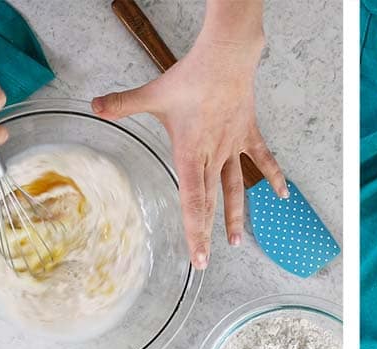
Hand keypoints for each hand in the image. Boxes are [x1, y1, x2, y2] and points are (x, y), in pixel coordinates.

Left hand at [92, 20, 285, 269]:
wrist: (225, 59)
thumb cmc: (189, 78)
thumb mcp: (152, 94)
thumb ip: (123, 104)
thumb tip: (94, 106)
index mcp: (190, 153)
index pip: (193, 201)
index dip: (195, 231)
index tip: (198, 257)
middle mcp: (213, 157)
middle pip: (211, 202)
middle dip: (206, 234)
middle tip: (205, 262)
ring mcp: (232, 148)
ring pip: (235, 189)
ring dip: (236, 217)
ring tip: (237, 243)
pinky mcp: (247, 136)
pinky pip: (262, 160)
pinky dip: (274, 176)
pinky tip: (283, 194)